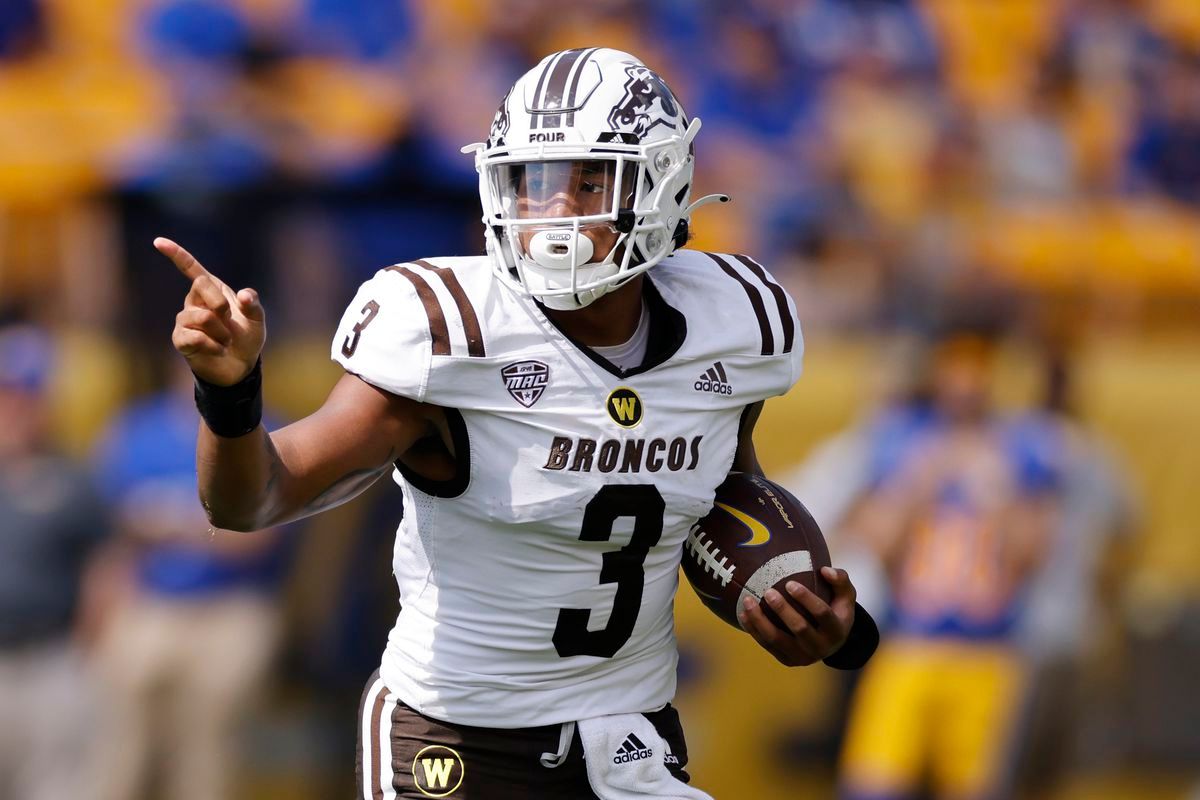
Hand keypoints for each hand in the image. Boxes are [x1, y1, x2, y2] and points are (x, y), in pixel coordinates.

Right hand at [157, 237, 265, 385]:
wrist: (240, 366)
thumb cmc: (246, 338)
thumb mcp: (257, 321)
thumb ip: (254, 306)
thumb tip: (244, 295)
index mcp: (212, 291)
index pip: (191, 268)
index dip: (176, 254)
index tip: (158, 241)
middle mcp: (194, 301)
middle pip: (201, 284)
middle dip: (221, 303)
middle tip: (230, 321)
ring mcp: (184, 320)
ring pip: (203, 317)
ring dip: (222, 332)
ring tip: (226, 341)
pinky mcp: (180, 339)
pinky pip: (196, 338)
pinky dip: (214, 346)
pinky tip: (218, 351)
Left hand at [738, 566, 856, 666]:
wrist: (831, 642)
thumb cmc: (836, 610)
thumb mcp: (846, 595)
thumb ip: (840, 579)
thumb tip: (824, 570)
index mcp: (836, 630)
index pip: (822, 614)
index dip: (806, 599)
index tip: (790, 583)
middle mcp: (821, 647)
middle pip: (800, 628)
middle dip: (782, 610)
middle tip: (768, 592)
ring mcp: (803, 657)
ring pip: (777, 640)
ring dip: (760, 621)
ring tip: (747, 601)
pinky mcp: (788, 661)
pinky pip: (767, 645)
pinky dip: (753, 630)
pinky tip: (743, 614)